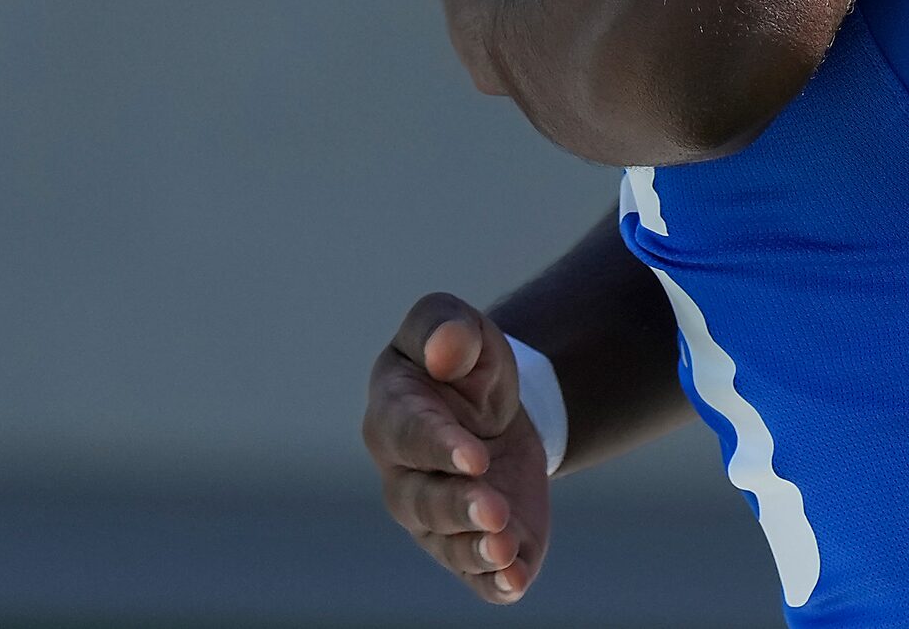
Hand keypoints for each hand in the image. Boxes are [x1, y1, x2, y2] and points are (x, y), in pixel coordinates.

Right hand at [365, 294, 552, 605]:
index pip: (410, 437)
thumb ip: (446, 327)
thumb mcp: (455, 326)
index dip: (440, 448)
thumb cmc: (460, 362)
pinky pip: (477, 576)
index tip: (475, 456)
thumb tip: (447, 349)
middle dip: (458, 507)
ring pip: (448, 544)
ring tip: (504, 547)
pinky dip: (494, 583)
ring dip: (476, 549)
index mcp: (393, 417)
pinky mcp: (472, 545)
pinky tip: (515, 580)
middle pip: (423, 502)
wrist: (490, 406)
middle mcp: (405, 478)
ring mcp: (436, 520)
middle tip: (494, 508)